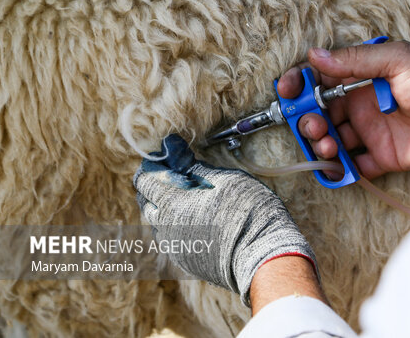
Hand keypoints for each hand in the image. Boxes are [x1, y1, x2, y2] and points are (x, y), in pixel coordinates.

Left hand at [133, 134, 317, 306]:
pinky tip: (200, 221)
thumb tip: (173, 148)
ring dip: (167, 208)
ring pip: (159, 224)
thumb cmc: (249, 212)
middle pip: (147, 203)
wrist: (265, 257)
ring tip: (192, 199)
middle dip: (157, 186)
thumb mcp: (225, 180)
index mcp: (172, 204)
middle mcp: (166, 229)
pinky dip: (178, 226)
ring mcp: (176, 248)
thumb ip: (195, 166)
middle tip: (180, 175)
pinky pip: (173, 240)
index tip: (169, 156)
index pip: (144, 180)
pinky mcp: (188, 262)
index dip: (153, 165)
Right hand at [277, 41, 409, 178]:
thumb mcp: (395, 60)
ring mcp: (369, 133)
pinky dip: (341, 170)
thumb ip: (355, 60)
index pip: (320, 81)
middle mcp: (360, 105)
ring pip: (332, 140)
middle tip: (315, 125)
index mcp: (360, 79)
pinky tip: (338, 167)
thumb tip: (315, 56)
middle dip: (308, 120)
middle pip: (320, 114)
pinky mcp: (380, 157)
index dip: (299, 85)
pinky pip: (353, 166)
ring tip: (329, 146)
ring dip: (321, 144)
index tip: (286, 91)